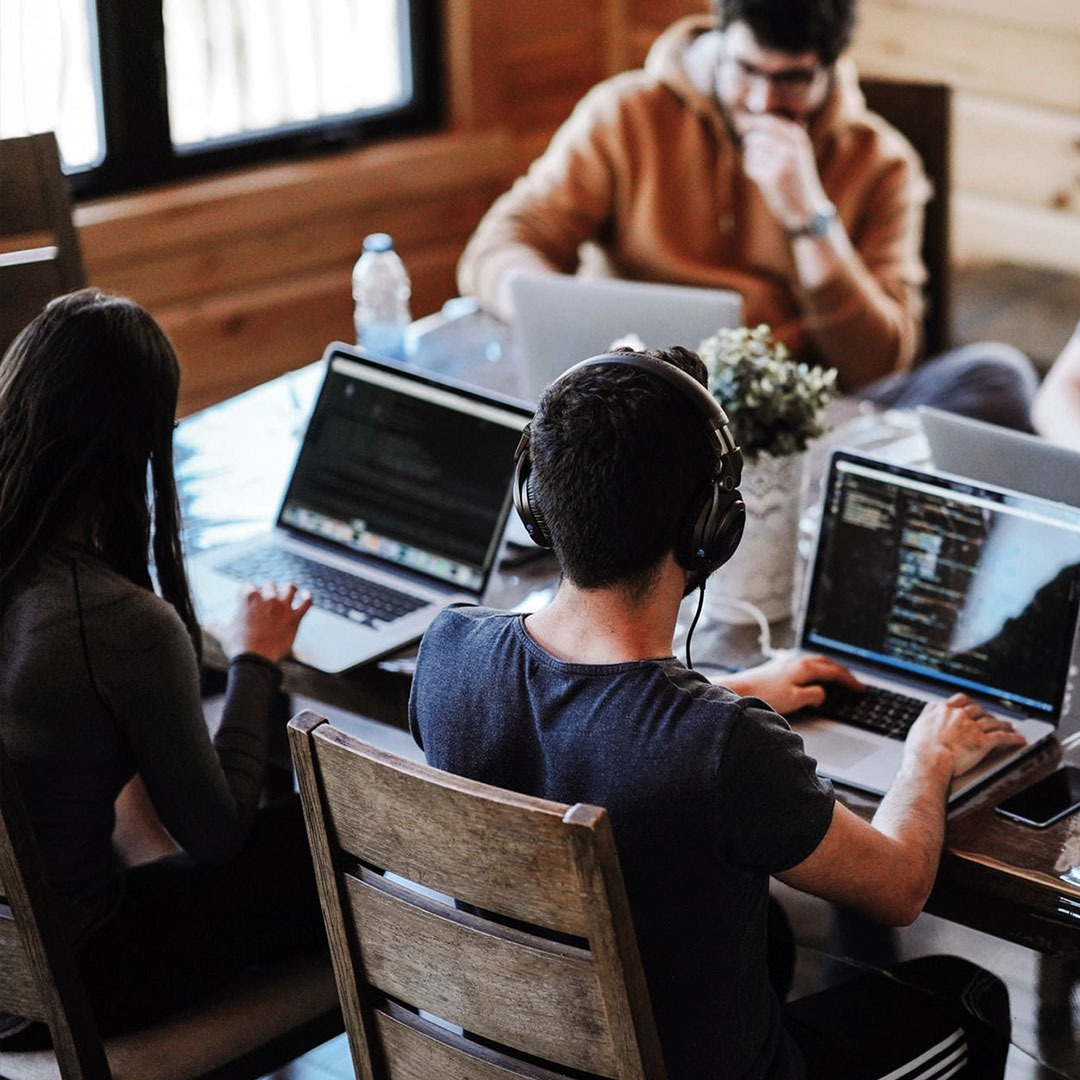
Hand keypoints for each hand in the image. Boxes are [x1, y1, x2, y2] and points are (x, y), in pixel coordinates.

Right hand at [222, 581, 312, 663]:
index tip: (247, 598)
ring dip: (287, 589)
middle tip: (266, 600)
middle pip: (269, 584)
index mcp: (248, 597)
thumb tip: (206, 624)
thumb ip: (215, 625)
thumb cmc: (238, 647)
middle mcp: (267, 598)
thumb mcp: (222, 633)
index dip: (247, 591)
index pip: (248, 585)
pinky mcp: (295, 618)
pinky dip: (307, 597)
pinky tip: (305, 596)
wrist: (255, 661)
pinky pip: (306, 602)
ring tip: (288, 593)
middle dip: (267, 591)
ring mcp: (283, 607)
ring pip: (289, 587)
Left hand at [724, 651, 863, 714]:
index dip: (850, 681)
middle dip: (842, 672)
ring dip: (829, 668)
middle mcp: (797, 662)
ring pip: (816, 662)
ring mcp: (787, 663)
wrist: (739, 690)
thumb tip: (823, 693)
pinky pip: (805, 665)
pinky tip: (812, 676)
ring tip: (837, 678)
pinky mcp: (779, 667)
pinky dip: (817, 669)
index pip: (834, 672)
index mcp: (805, 668)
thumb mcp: (795, 699)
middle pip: (827, 663)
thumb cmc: (764, 695)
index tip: (860, 688)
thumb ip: (814, 695)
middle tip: (853, 682)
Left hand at [740, 114, 828, 232]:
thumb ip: (790, 136)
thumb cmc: (798, 181)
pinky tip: (763, 179)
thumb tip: (772, 118)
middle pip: (758, 134)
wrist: (804, 209)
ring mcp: (781, 161)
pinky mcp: (771, 176)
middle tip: (751, 150)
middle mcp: (791, 147)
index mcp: (799, 138)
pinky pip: (750, 166)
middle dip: (750, 142)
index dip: (754, 123)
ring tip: (763, 169)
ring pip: (752, 150)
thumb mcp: (800, 154)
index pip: (771, 121)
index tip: (745, 128)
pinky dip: (752, 172)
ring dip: (753, 159)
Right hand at [904, 693, 1026, 778]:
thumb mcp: (918, 726)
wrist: (929, 761)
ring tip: (1008, 726)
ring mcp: (972, 727)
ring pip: (992, 722)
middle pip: (978, 710)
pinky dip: (1013, 738)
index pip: (960, 700)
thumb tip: (929, 710)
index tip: (971, 706)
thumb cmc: (920, 749)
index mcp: (943, 710)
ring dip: (1002, 723)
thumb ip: (927, 716)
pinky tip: (1019, 739)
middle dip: (986, 714)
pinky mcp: (983, 741)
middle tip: (990, 718)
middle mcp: (959, 715)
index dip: (968, 703)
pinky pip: (1002, 737)